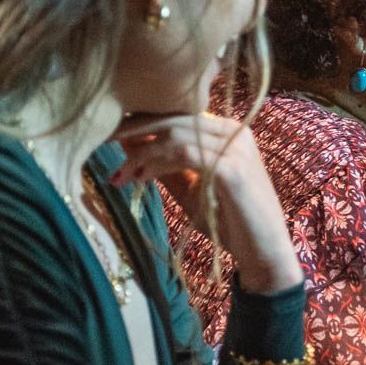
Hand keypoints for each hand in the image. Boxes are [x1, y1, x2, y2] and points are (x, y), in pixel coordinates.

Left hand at [112, 113, 302, 295]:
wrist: (262, 251)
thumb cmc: (228, 221)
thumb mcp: (191, 188)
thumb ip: (166, 166)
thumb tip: (131, 146)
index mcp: (227, 130)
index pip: (179, 113)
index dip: (143, 121)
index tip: (111, 134)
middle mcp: (234, 131)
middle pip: (175, 116)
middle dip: (135, 128)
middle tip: (103, 140)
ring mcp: (235, 147)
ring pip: (176, 134)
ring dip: (142, 152)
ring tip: (120, 174)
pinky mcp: (231, 168)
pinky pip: (185, 155)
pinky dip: (157, 165)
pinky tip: (140, 179)